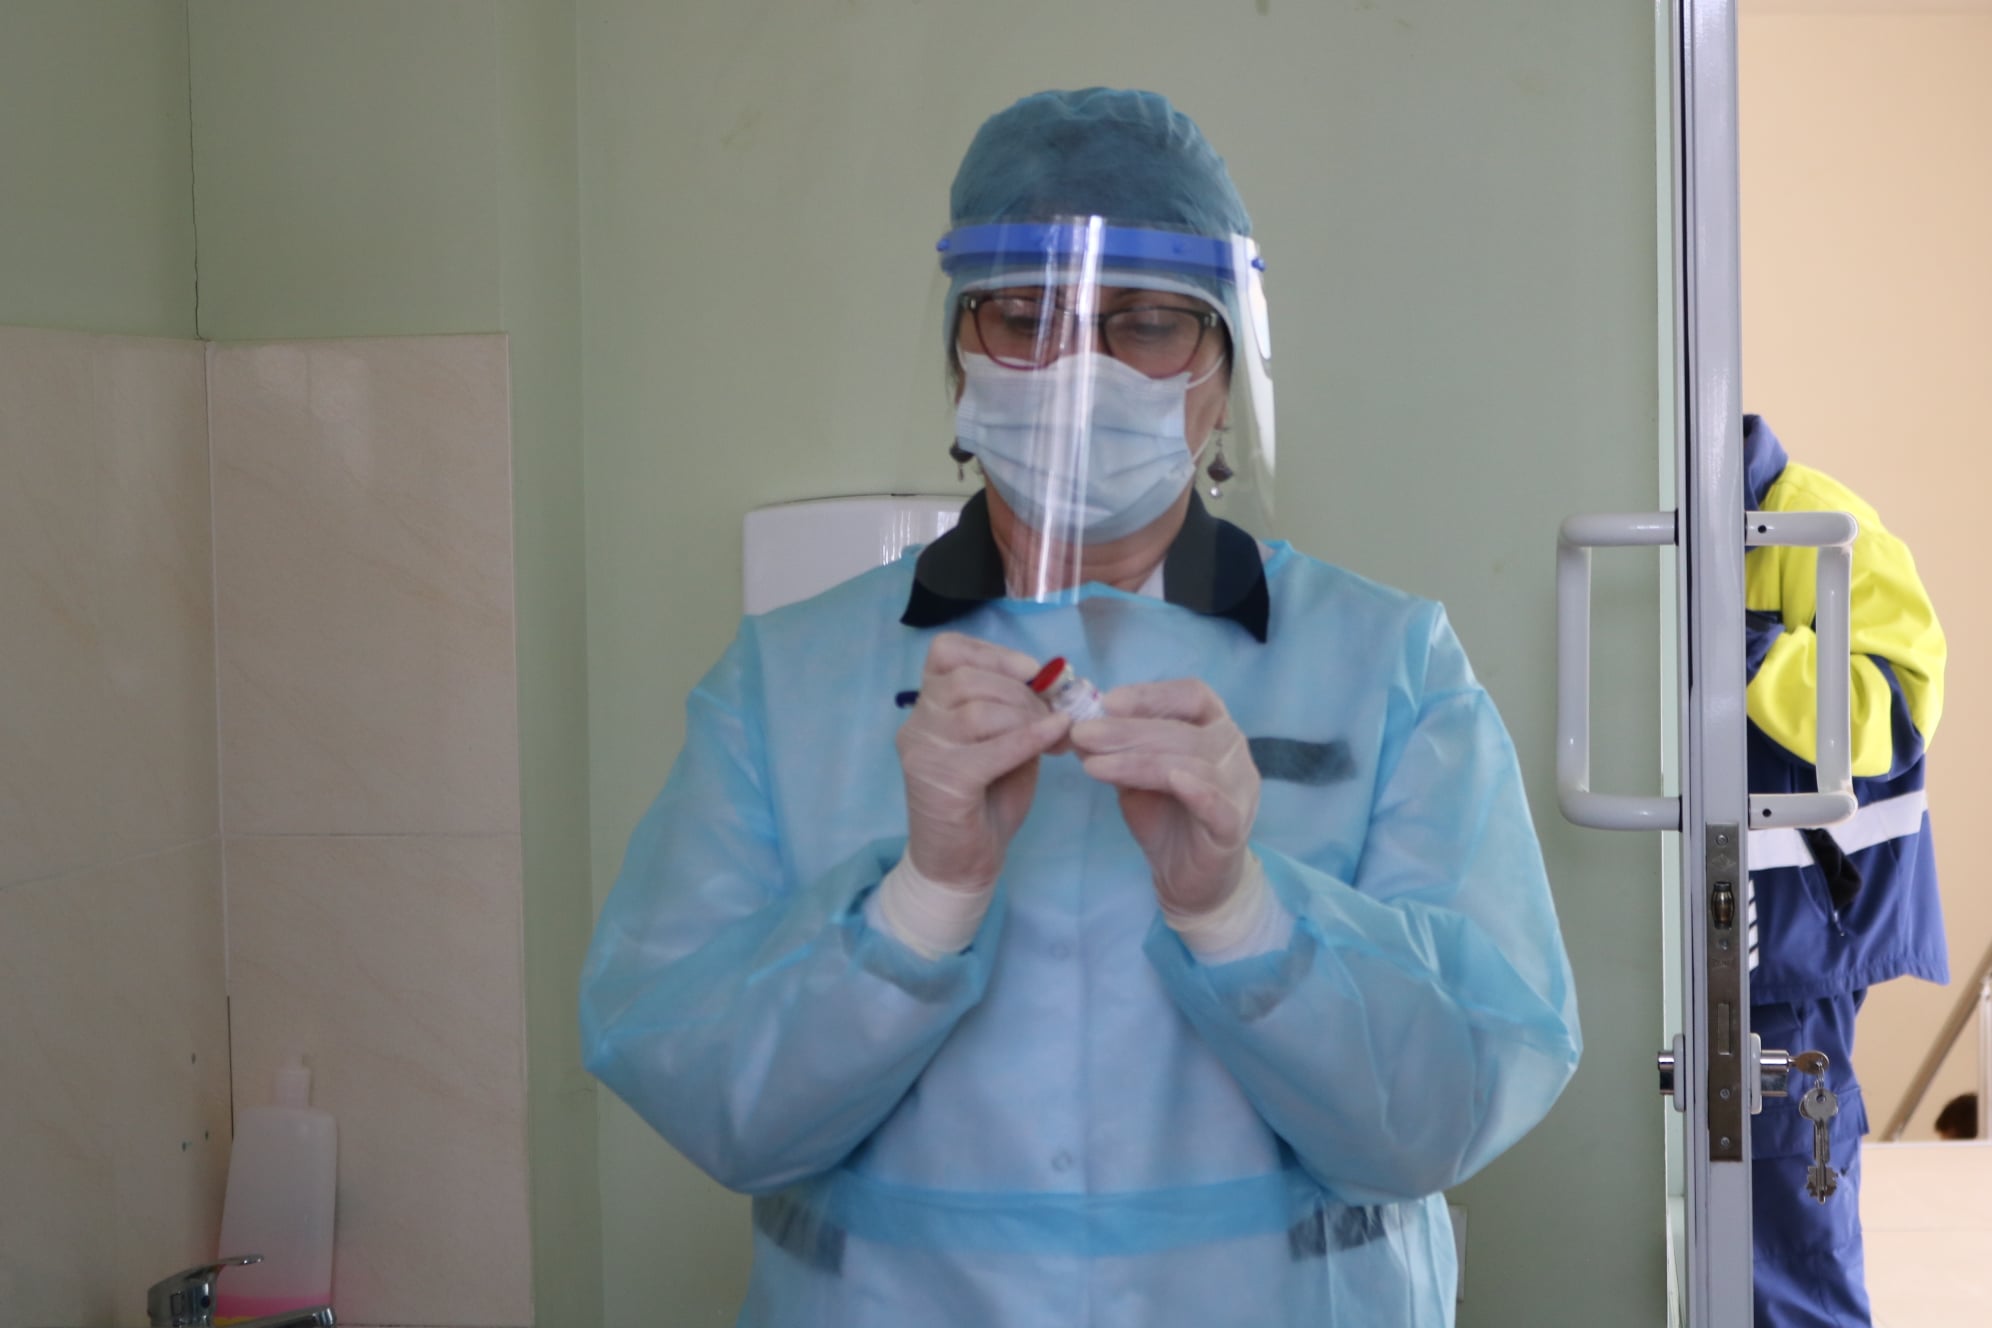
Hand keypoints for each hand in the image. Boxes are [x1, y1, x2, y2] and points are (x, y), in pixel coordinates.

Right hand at [897, 632, 1070, 890]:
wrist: (962, 865)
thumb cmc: (985, 801)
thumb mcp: (1005, 743)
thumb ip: (1017, 713)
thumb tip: (1056, 687)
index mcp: (927, 706)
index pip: (945, 652)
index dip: (992, 652)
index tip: (1031, 669)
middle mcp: (917, 724)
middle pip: (967, 679)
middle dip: (1021, 691)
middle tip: (1054, 714)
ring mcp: (925, 753)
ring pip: (978, 710)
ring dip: (1026, 716)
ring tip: (1053, 733)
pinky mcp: (943, 782)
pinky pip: (992, 748)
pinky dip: (1029, 738)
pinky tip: (1055, 737)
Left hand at [1069, 679, 1259, 917]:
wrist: (1186, 877)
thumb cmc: (1165, 815)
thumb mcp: (1135, 775)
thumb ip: (1118, 749)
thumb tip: (1079, 725)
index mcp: (1213, 728)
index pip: (1191, 695)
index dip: (1151, 695)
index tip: (1107, 702)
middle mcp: (1232, 750)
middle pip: (1183, 730)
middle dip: (1127, 730)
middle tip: (1083, 734)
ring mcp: (1238, 786)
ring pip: (1190, 764)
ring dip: (1137, 761)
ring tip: (1093, 765)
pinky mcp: (1233, 825)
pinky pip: (1217, 803)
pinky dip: (1196, 789)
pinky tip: (1172, 780)